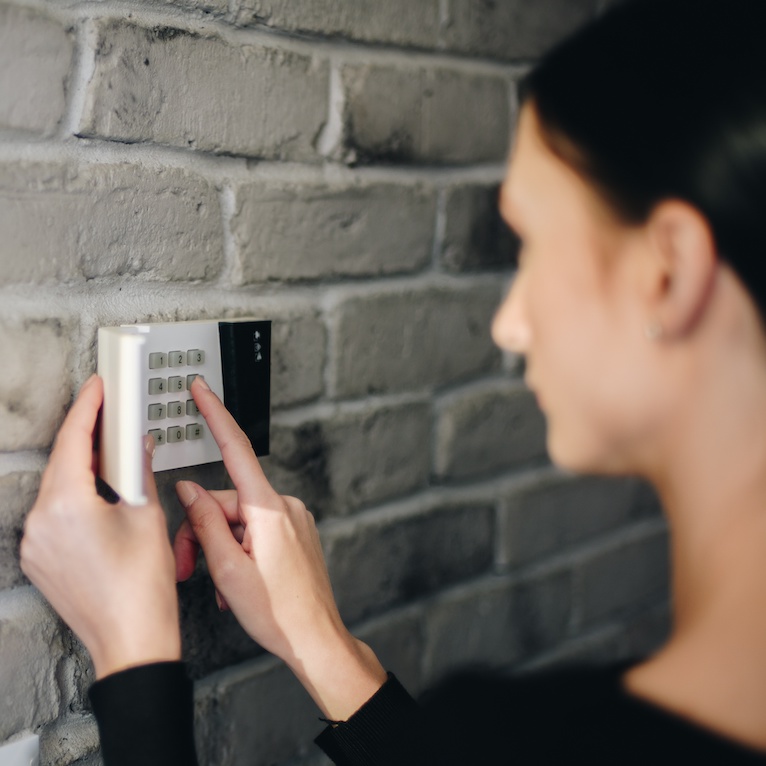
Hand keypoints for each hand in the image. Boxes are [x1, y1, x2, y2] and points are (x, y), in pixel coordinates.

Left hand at [20, 375, 180, 678]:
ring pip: (56, 488)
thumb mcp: (149, 515)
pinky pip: (53, 513)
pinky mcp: (40, 559)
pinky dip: (74, 496)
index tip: (98, 387)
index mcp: (67, 506)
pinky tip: (99, 492)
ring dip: (81, 467)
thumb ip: (139, 471)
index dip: (88, 407)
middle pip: (62, 462)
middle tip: (110, 415)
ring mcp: (36, 544)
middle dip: (85, 436)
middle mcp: (40, 523)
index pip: (73, 440)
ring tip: (111, 455)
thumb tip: (138, 447)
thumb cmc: (143, 588)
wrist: (132, 641)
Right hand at [174, 377, 386, 719]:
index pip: (236, 450)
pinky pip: (257, 529)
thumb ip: (204, 523)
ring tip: (220, 585)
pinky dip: (240, 549)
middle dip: (201, 532)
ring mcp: (294, 519)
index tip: (202, 390)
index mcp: (268, 509)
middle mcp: (285, 506)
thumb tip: (188, 490)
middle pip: (226, 502)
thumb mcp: (227, 569)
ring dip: (220, 548)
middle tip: (189, 568)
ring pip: (239, 519)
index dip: (215, 415)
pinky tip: (238, 579)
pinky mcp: (297, 532)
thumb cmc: (278, 613)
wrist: (316, 639)